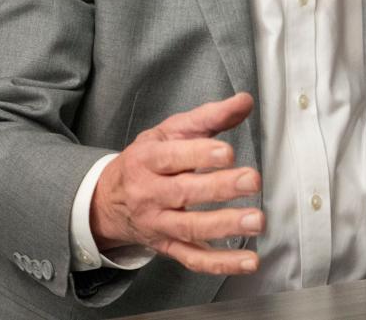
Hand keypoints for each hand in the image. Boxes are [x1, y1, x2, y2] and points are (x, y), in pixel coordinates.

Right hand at [90, 92, 261, 275]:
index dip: (199, 154)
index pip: (172, 157)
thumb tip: (244, 101)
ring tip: (257, 220)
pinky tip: (249, 261)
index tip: (226, 152)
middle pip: (184, 192)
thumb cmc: (147, 159)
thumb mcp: (171, 130)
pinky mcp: (169, 247)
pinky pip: (194, 258)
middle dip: (219, 187)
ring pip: (190, 228)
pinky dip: (222, 263)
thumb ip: (209, 116)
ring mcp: (159, 224)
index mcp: (148, 159)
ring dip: (225, 226)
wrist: (108, 200)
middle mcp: (150, 194)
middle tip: (251, 181)